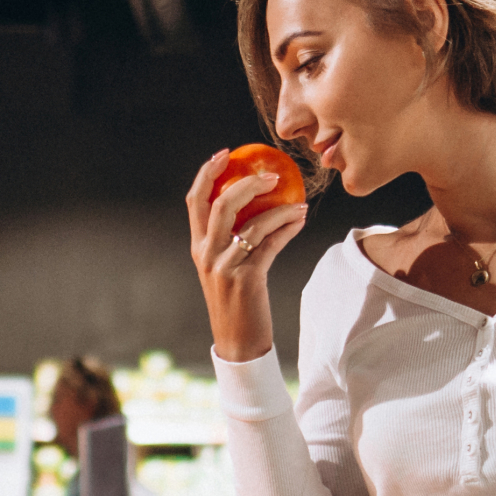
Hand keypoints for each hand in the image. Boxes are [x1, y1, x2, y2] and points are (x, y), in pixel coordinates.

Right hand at [185, 149, 308, 362]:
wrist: (237, 341)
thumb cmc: (236, 302)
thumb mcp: (224, 267)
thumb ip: (230, 240)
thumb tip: (254, 206)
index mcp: (197, 246)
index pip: (195, 200)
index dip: (207, 172)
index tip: (225, 153)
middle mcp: (206, 253)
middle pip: (222, 203)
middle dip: (248, 182)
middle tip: (273, 175)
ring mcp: (224, 266)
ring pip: (253, 223)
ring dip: (281, 209)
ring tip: (299, 203)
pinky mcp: (247, 279)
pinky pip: (271, 244)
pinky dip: (288, 228)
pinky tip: (300, 219)